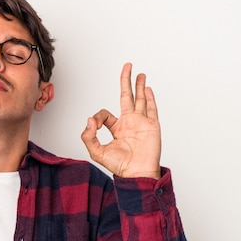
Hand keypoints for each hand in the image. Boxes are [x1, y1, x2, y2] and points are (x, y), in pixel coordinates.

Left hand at [81, 63, 161, 178]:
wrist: (137, 174)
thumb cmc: (120, 166)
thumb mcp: (97, 152)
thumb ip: (89, 136)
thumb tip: (89, 120)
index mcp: (117, 128)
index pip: (105, 114)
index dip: (97, 117)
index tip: (94, 123)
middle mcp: (129, 123)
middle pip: (127, 97)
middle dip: (126, 81)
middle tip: (127, 67)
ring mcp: (142, 123)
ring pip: (141, 99)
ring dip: (140, 86)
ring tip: (139, 74)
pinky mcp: (152, 126)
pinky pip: (152, 109)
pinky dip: (150, 98)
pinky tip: (148, 88)